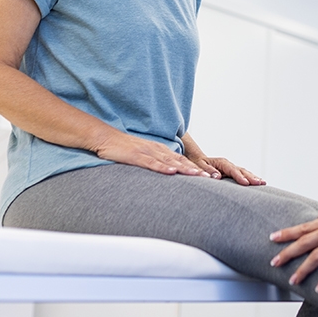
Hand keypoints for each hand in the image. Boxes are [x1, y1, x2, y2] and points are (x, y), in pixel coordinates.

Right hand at [94, 130, 211, 175]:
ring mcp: (148, 152)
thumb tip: (167, 175)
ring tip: (198, 176)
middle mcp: (158, 150)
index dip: (196, 168)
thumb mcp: (143, 157)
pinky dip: (163, 168)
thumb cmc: (124, 149)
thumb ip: (156, 164)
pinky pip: (152, 163)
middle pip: (181, 161)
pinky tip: (172, 172)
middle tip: (211, 178)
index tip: (209, 176)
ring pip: (170, 162)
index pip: (182, 160)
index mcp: (161, 151)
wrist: (106, 139)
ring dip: (185, 169)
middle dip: (197, 170)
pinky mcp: (137, 156)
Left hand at [186, 154, 265, 185]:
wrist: (197, 161)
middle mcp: (228, 165)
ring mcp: (231, 168)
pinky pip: (243, 175)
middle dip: (251, 177)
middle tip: (260, 183)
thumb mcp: (199, 167)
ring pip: (244, 172)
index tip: (246, 183)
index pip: (232, 170)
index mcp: (222, 163)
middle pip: (242, 170)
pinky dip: (250, 178)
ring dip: (253, 177)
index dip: (239, 176)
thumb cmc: (197, 165)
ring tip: (263, 183)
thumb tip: (217, 177)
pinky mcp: (232, 173)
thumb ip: (207, 171)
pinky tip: (257, 183)